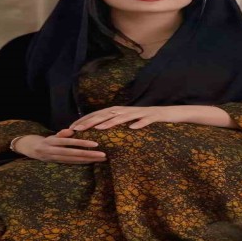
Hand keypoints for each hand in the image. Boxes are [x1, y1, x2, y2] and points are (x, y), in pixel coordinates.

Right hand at [16, 129, 106, 163]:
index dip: (82, 143)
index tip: (96, 144)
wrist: (32, 150)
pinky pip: (72, 164)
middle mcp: (53, 151)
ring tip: (101, 159)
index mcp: (52, 142)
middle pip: (74, 154)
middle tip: (103, 155)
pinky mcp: (58, 164)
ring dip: (89, 160)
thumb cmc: (46, 141)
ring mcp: (55, 159)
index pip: (69, 142)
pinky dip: (82, 163)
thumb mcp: (52, 136)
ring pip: (74, 160)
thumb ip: (62, 133)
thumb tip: (72, 131)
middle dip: (90, 155)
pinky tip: (92, 162)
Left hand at [69, 106, 184, 130]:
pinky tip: (133, 128)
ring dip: (111, 122)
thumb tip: (98, 130)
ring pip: (124, 116)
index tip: (72, 128)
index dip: (85, 120)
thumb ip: (115, 124)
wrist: (169, 113)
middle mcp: (127, 110)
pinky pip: (145, 120)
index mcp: (120, 111)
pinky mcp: (153, 116)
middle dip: (91, 121)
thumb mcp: (128, 122)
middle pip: (107, 114)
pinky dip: (139, 123)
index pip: (99, 114)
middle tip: (77, 129)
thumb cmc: (147, 120)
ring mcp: (140, 112)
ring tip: (99, 128)